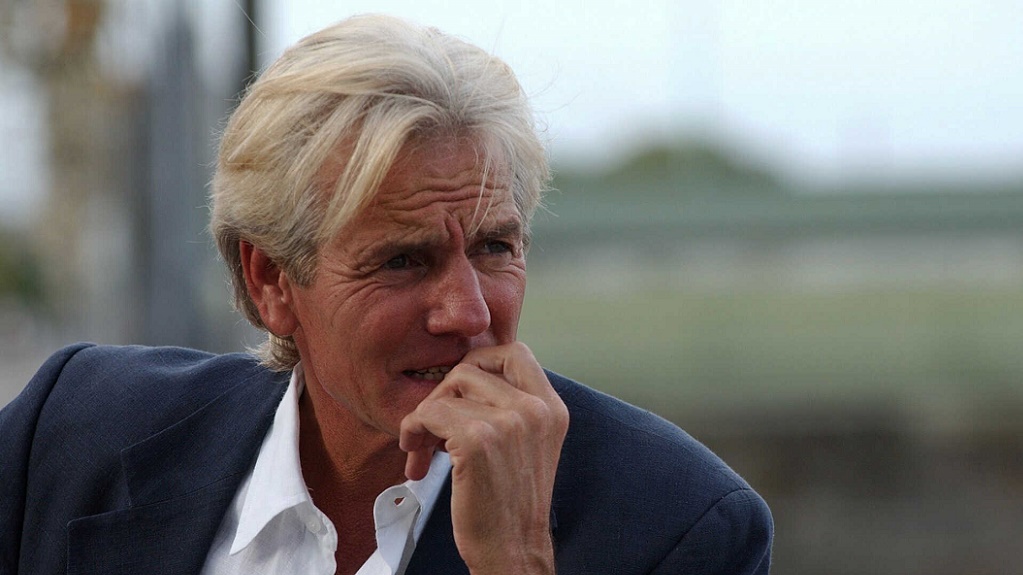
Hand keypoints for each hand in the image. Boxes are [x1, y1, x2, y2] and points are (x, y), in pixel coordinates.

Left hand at [399, 342, 568, 574]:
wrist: (512, 550)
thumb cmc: (509, 503)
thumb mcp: (527, 444)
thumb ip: (510, 407)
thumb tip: (463, 376)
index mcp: (551, 407)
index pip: (514, 351)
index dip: (478, 362)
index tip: (459, 392)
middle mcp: (536, 409)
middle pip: (471, 366)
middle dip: (442, 392)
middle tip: (432, 425)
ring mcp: (510, 422)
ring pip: (447, 389)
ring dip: (424, 417)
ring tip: (422, 447)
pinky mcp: (478, 439)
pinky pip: (429, 413)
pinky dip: (413, 430)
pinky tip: (415, 457)